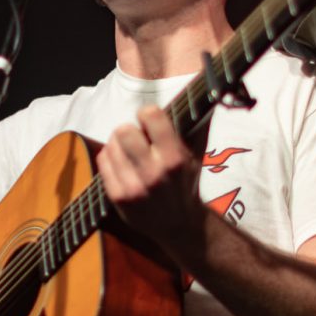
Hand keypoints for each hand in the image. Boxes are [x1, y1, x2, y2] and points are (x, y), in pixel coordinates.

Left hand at [96, 104, 203, 249]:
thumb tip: (211, 90)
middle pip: (123, 130)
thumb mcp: (197, 155)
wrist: (180, 225)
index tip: (151, 122)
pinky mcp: (118, 197)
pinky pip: (103, 161)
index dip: (148, 114)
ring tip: (131, 152)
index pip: (149, 115)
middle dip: (130, 129)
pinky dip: (111, 157)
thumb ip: (200, 124)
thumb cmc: (187, 183)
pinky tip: (123, 163)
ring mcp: (133, 187)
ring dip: (119, 143)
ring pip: (111, 145)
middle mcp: (154, 173)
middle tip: (137, 138)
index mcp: (175, 158)